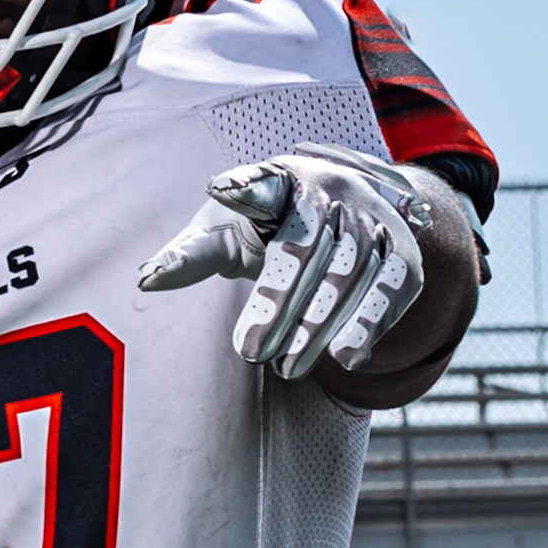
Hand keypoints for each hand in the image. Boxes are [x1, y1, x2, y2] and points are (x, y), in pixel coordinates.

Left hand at [135, 149, 427, 382]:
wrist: (346, 215)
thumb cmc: (267, 228)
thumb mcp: (227, 233)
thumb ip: (191, 254)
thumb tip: (145, 278)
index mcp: (279, 179)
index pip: (260, 183)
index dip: (244, 185)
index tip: (219, 187)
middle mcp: (331, 189)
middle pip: (304, 245)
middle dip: (278, 302)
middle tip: (250, 352)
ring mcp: (372, 215)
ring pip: (349, 268)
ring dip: (318, 323)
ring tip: (286, 368)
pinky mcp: (402, 246)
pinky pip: (394, 281)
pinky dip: (372, 320)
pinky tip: (345, 358)